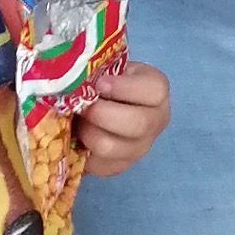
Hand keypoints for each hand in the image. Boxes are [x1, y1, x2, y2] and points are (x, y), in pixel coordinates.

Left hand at [78, 60, 169, 175]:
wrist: (101, 104)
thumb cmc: (104, 81)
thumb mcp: (107, 67)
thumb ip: (100, 67)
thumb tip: (79, 73)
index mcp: (157, 91)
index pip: (153, 90)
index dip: (125, 87)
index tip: (99, 83)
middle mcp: (155, 122)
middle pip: (137, 124)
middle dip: (102, 113)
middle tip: (82, 106)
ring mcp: (139, 148)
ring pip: (112, 147)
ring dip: (87, 132)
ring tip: (78, 120)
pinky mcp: (119, 166)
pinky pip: (98, 164)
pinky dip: (82, 150)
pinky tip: (78, 136)